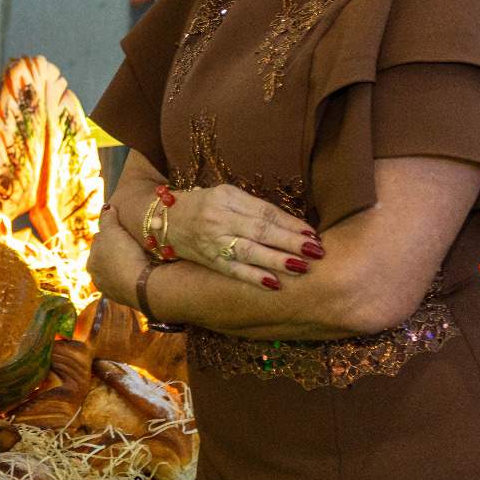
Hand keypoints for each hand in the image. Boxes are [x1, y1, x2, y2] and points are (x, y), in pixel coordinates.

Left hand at [87, 211, 149, 306]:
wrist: (141, 287)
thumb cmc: (123, 256)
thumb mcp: (113, 231)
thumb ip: (107, 219)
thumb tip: (106, 208)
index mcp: (91, 262)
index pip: (98, 242)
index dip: (109, 233)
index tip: (121, 229)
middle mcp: (98, 279)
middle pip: (107, 258)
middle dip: (115, 250)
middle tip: (130, 242)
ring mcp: (113, 291)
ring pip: (118, 271)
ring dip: (125, 264)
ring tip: (138, 256)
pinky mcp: (128, 299)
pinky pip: (130, 282)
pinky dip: (133, 275)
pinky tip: (142, 270)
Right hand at [158, 184, 320, 288]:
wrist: (163, 220)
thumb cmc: (203, 206)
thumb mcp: (226, 196)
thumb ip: (254, 208)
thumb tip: (292, 225)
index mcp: (227, 197)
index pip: (265, 211)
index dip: (291, 223)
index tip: (312, 233)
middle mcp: (220, 218)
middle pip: (261, 231)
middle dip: (291, 242)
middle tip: (315, 251)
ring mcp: (212, 240)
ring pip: (249, 251)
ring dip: (277, 260)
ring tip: (301, 266)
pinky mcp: (208, 260)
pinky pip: (233, 270)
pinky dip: (253, 277)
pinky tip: (273, 283)